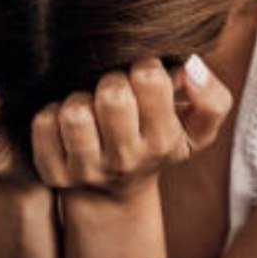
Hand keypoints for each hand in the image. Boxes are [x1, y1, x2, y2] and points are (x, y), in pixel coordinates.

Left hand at [30, 56, 232, 197]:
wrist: (115, 190)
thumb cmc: (157, 141)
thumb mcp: (197, 129)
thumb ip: (212, 100)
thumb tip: (192, 68)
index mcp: (164, 141)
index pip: (150, 79)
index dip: (144, 67)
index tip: (142, 78)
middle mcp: (126, 159)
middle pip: (112, 95)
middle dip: (111, 80)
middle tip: (113, 89)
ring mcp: (86, 168)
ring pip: (74, 112)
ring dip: (79, 98)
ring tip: (90, 105)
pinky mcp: (53, 171)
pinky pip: (44, 124)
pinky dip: (52, 113)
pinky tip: (67, 121)